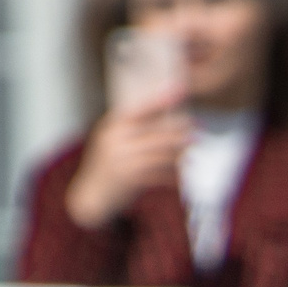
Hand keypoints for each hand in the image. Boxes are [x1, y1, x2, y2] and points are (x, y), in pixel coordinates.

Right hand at [63, 102, 190, 229]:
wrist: (90, 197)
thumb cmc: (105, 169)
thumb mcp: (112, 144)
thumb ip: (131, 132)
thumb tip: (162, 121)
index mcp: (112, 125)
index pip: (141, 108)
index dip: (161, 98)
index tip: (180, 89)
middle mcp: (117, 139)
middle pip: (157, 131)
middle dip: (179, 130)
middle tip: (197, 127)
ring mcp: (123, 158)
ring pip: (162, 153)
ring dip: (180, 153)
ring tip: (192, 151)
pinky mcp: (130, 178)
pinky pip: (159, 174)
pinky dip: (171, 176)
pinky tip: (180, 177)